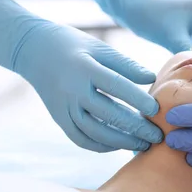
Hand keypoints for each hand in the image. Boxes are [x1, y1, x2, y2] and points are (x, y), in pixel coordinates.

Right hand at [0, 0, 162, 151]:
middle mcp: (72, 89)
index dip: (137, 99)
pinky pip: (80, 138)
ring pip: (94, 132)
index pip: (115, 86)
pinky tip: (118, 145)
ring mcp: (63, 106)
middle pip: (107, 114)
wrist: (33, 50)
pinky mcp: (58, 117)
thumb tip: (151, 79)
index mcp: (84, 67)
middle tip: (157, 136)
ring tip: (142, 145)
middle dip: (135, 128)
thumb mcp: (99, 47)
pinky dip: (100, 146)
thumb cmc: (73, 45)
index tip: (156, 110)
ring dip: (120, 142)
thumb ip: (125, 64)